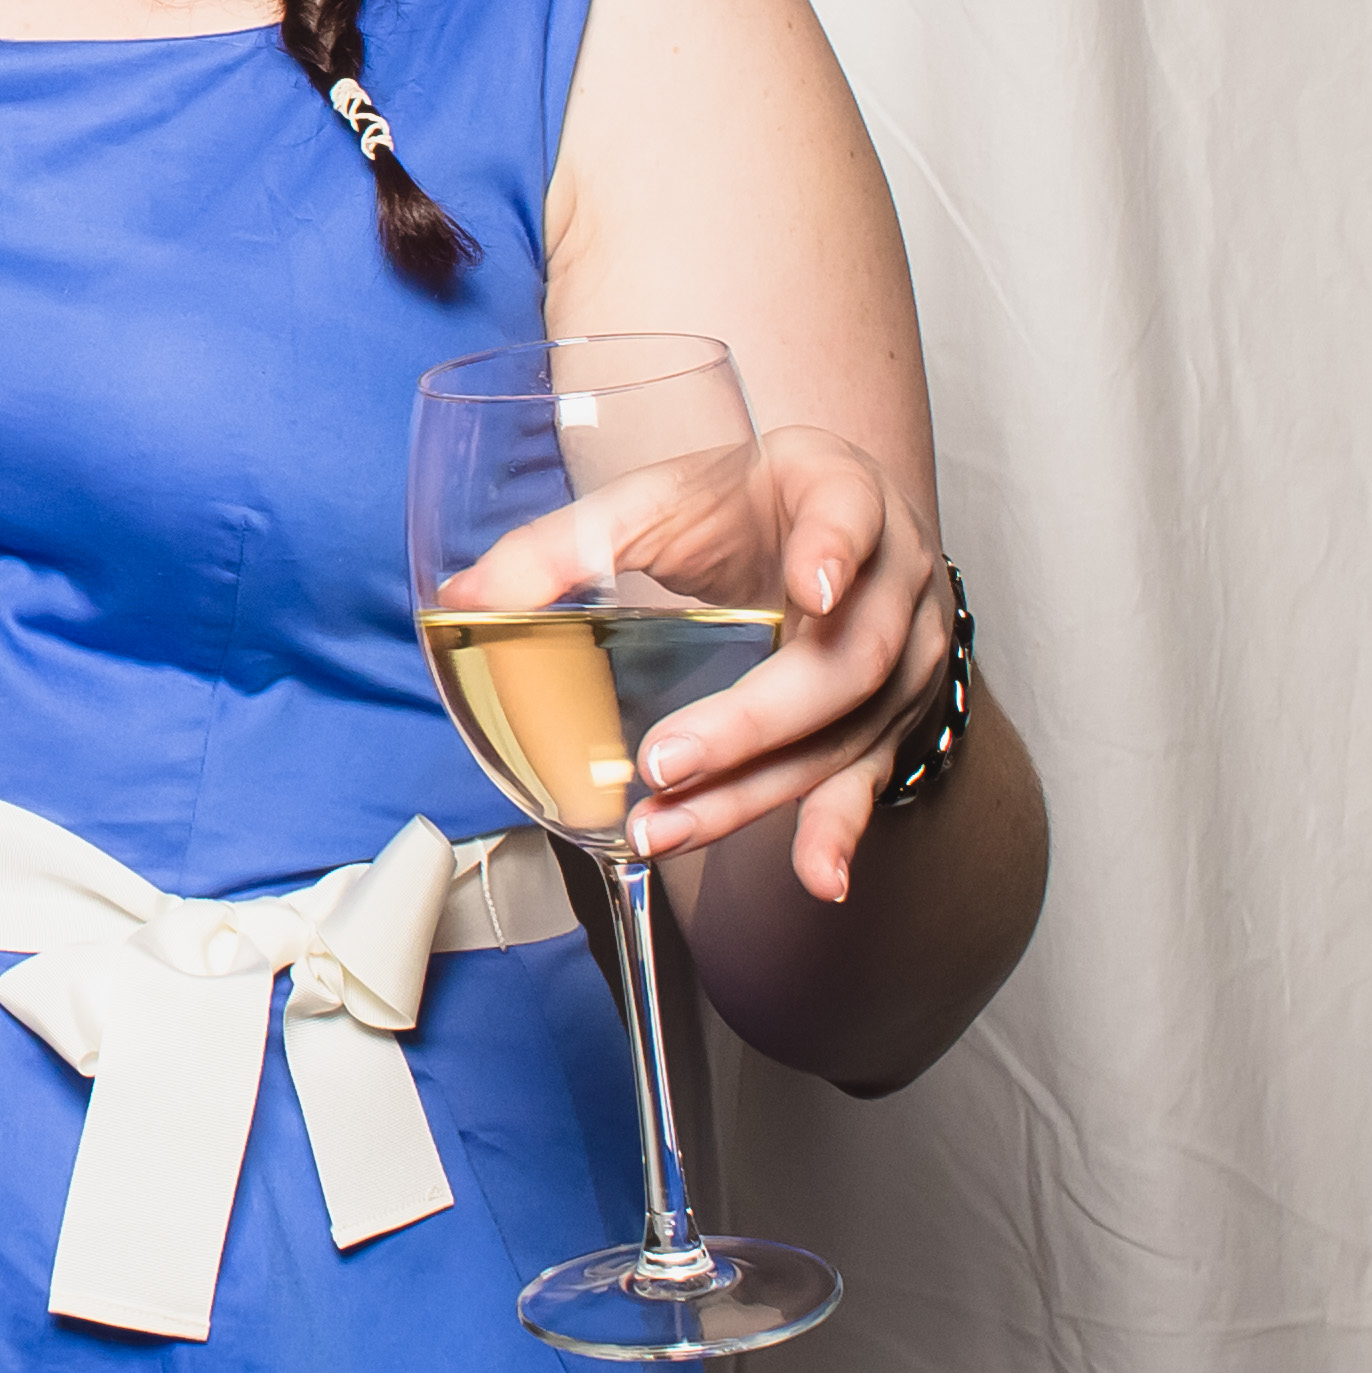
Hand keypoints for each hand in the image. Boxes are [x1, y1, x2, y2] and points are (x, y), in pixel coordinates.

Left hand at [435, 423, 947, 903]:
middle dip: (750, 720)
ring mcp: (907, 659)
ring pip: (841, 735)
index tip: (812, 587)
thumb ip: (564, 543)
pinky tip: (820, 879)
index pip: (847, 518)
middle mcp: (895, 583)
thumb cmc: (739, 507)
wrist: (824, 523)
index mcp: (837, 494)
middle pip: (841, 661)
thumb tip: (463, 598)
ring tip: (667, 827)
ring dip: (754, 789)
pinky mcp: (891, 720)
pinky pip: (867, 780)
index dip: (834, 553)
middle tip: (664, 759)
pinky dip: (840, 830)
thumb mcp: (656, 501)